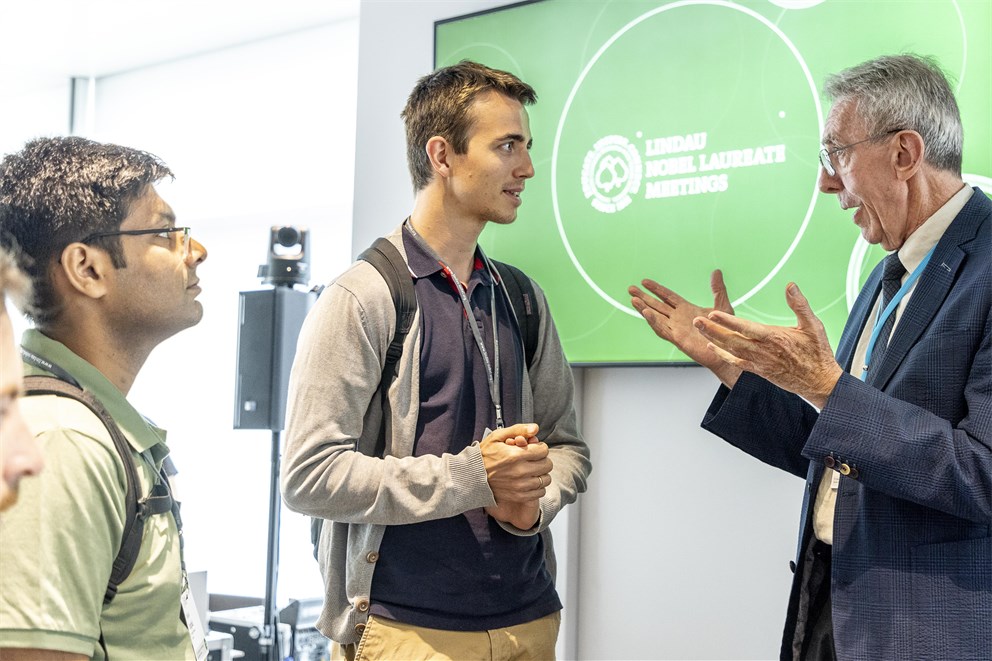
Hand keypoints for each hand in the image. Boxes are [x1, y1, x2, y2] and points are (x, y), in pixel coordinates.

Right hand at [480, 424, 550, 528]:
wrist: (472, 476)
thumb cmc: (484, 455)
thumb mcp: (497, 437)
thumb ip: (518, 429)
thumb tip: (535, 428)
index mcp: (516, 455)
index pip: (544, 450)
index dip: (540, 447)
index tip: (534, 448)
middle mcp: (520, 471)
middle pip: (547, 465)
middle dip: (542, 459)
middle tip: (533, 459)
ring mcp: (520, 486)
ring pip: (545, 479)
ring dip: (541, 474)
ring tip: (532, 470)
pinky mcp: (519, 496)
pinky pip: (540, 492)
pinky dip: (538, 487)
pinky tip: (530, 481)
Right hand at [629, 270, 741, 386]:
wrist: (729, 350)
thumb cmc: (726, 331)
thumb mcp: (722, 306)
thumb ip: (718, 289)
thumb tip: (716, 271)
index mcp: (686, 309)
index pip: (667, 297)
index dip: (656, 289)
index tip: (644, 281)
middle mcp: (678, 318)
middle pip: (657, 305)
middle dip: (643, 297)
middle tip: (630, 289)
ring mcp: (677, 328)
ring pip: (656, 317)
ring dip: (644, 309)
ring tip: (633, 300)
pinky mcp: (678, 338)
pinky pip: (663, 329)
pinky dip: (653, 321)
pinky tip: (646, 312)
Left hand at [695, 282, 843, 407]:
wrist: (819, 382)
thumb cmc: (818, 353)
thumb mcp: (814, 326)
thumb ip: (800, 305)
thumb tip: (790, 285)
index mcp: (775, 338)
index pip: (746, 328)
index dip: (728, 321)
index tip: (713, 313)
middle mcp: (763, 351)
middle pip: (732, 339)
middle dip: (712, 329)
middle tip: (696, 320)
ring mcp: (759, 362)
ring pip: (731, 350)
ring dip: (713, 339)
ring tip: (699, 328)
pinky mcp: (758, 370)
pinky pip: (736, 362)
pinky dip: (723, 354)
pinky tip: (711, 346)